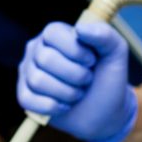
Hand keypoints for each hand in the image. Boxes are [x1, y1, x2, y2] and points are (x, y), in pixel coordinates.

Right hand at [17, 22, 136, 141]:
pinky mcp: (25, 96)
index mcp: (56, 34)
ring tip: (78, 93)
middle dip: (75, 75)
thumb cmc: (108, 78)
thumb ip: (104, 35)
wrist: (106, 112)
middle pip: (45, 58)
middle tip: (87, 80)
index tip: (92, 61)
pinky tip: (65, 105)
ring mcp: (29, 73)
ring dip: (67, 92)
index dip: (74, 50)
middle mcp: (37, 50)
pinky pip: (29, 101)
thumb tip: (80, 29)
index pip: (52, 33)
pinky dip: (53, 106)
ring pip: (37, 80)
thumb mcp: (115, 52)